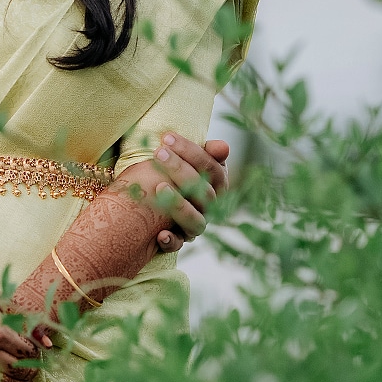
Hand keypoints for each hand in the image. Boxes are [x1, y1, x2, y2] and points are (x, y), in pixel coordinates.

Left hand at [120, 133, 229, 250]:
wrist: (163, 202)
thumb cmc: (180, 173)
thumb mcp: (193, 161)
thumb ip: (206, 153)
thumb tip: (222, 147)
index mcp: (217, 184)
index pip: (212, 168)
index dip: (191, 152)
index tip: (167, 137)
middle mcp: (211, 207)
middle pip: (203, 192)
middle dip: (180, 170)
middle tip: (159, 153)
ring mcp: (197, 225)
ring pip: (195, 220)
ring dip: (179, 205)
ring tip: (159, 187)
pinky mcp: (180, 239)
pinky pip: (178, 243)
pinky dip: (171, 240)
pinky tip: (160, 234)